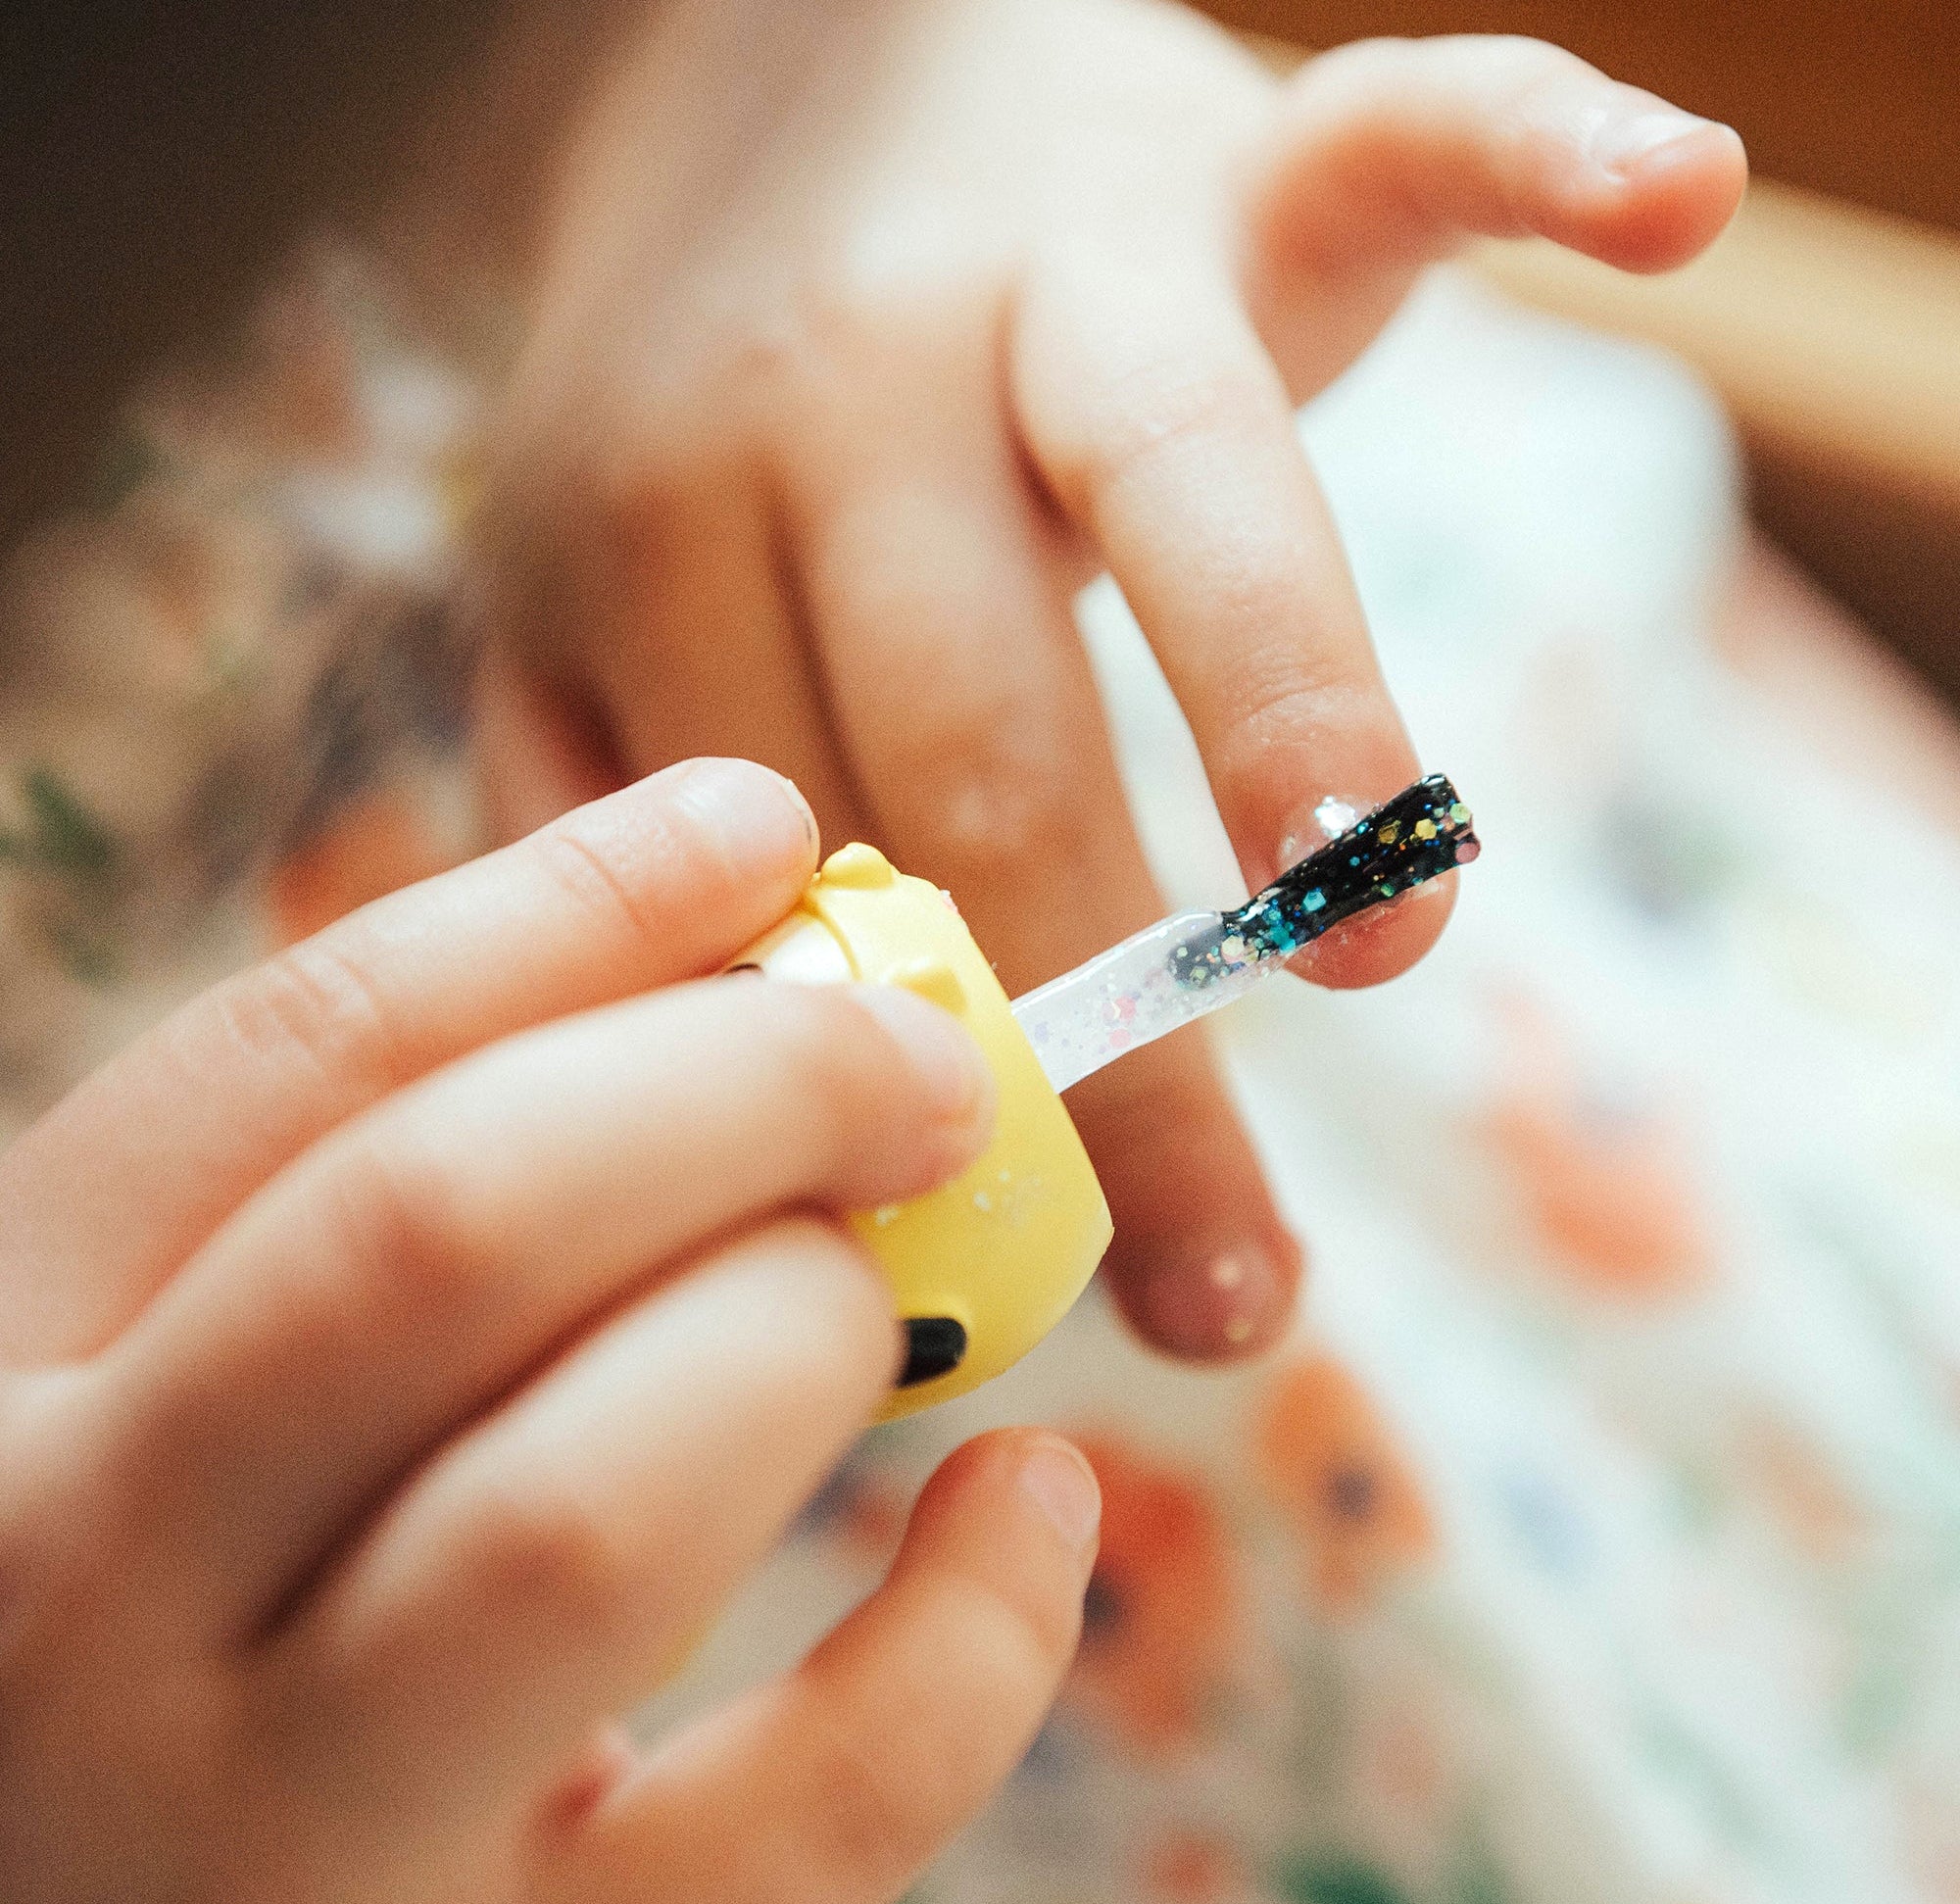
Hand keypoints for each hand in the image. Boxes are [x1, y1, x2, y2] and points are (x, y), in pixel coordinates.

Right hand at [0, 758, 1099, 1903]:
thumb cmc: (213, 1631)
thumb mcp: (207, 1385)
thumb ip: (388, 1189)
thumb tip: (729, 936)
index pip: (295, 1064)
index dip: (568, 906)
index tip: (760, 825)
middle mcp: (73, 1620)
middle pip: (443, 1229)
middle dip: (740, 1084)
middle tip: (914, 1055)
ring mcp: (275, 1864)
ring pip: (587, 1512)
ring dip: (801, 1329)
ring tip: (883, 1297)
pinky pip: (808, 1811)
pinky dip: (978, 1632)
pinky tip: (1027, 1496)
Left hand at [479, 0, 1745, 1360]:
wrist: (740, 68)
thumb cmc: (690, 405)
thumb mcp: (569, 597)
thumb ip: (592, 807)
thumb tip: (684, 1083)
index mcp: (664, 533)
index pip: (802, 861)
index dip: (892, 1095)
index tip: (979, 1291)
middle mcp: (848, 397)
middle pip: (985, 754)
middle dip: (1109, 1054)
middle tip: (1224, 1297)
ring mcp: (1047, 263)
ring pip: (1182, 483)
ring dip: (1291, 698)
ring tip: (1384, 926)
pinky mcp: (1218, 165)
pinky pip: (1397, 140)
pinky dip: (1539, 155)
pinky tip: (1670, 208)